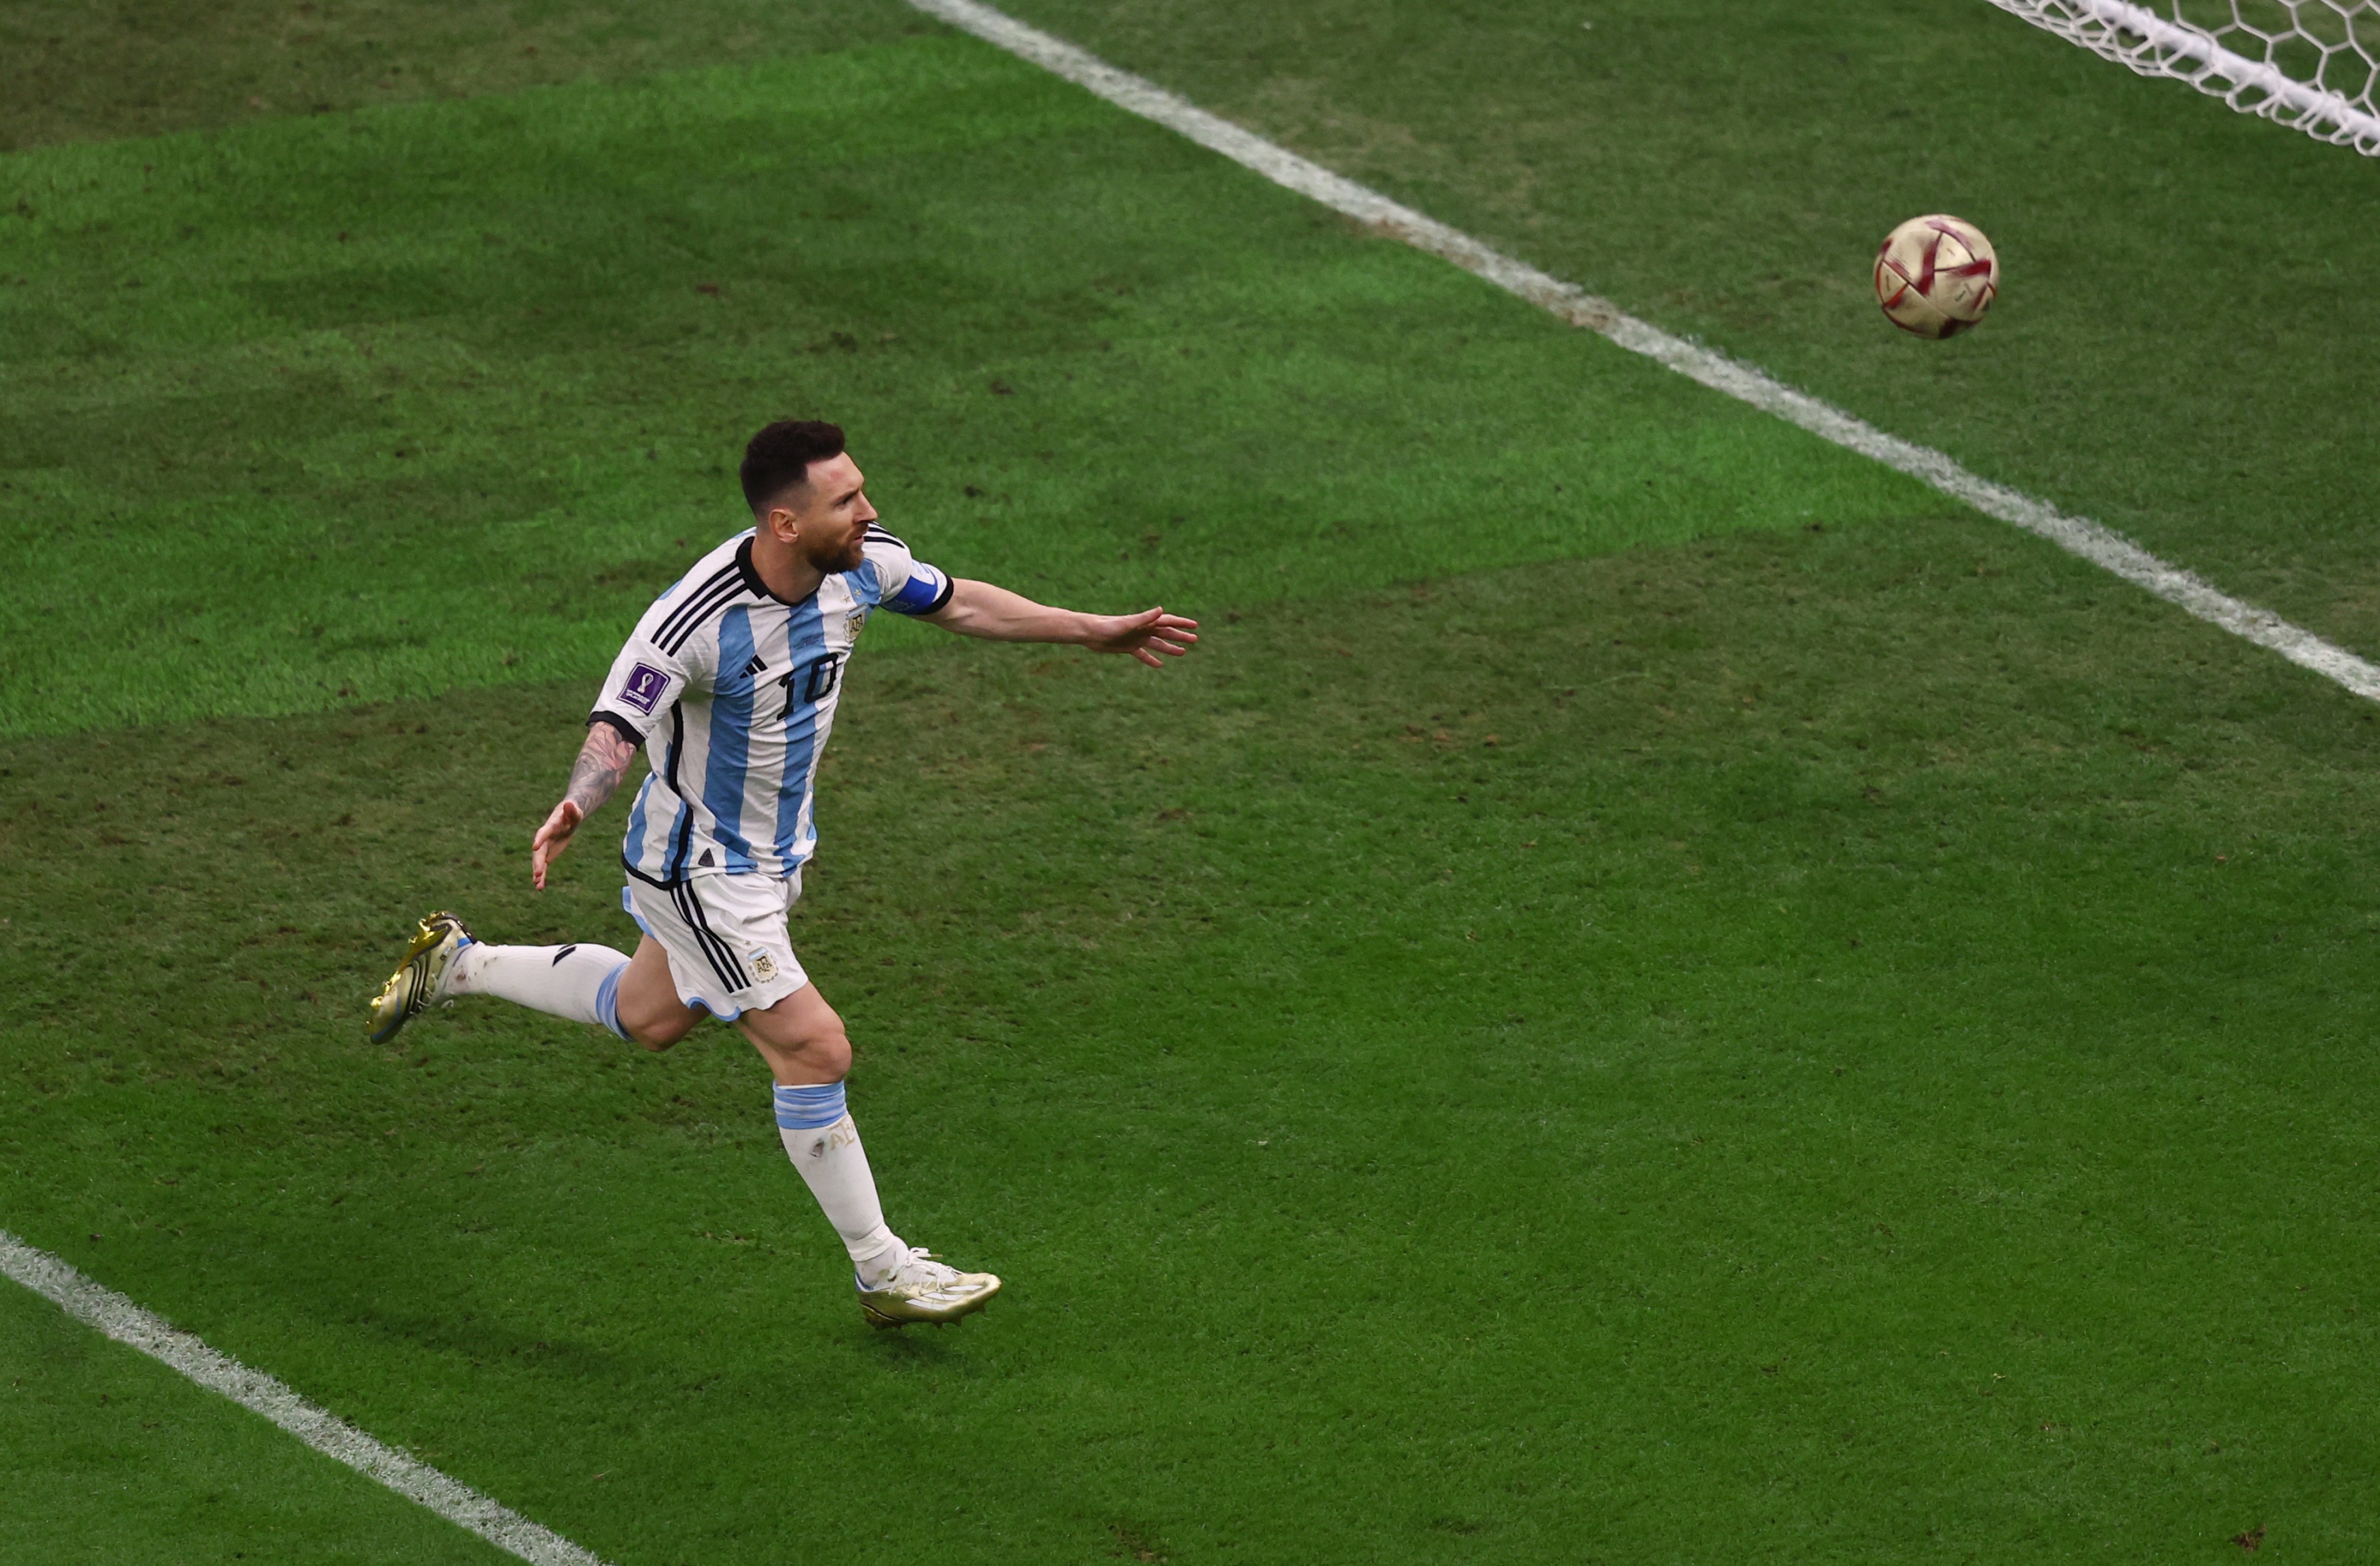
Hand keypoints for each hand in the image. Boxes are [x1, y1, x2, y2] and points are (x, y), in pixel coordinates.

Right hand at [530, 798, 584, 889]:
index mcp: (550, 827)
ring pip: (539, 862)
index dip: (539, 839)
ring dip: (538, 873)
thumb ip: (572, 810)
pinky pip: (543, 867)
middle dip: (538, 862)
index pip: (543, 833)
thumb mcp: (575, 812)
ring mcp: (544, 848)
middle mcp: (544, 839)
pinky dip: (541, 877)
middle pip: (539, 852)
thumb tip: (569, 803)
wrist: (567, 820)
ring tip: (537, 884)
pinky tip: (539, 887)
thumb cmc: (572, 814)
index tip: (534, 847)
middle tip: (538, 873)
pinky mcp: (547, 856)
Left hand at [1084, 607, 1198, 667]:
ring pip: (1157, 644)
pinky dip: (1151, 659)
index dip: (1181, 623)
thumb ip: (1144, 618)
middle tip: (1195, 640)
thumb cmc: (1108, 626)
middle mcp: (1142, 630)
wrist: (1090, 632)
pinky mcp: (1128, 648)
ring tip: (1183, 653)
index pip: (1167, 621)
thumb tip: (1161, 610)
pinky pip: (1143, 655)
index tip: (1195, 626)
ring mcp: (1136, 639)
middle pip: (1165, 633)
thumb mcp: (1128, 623)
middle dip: (1180, 636)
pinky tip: (1159, 665)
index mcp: (1145, 622)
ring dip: (1170, 648)